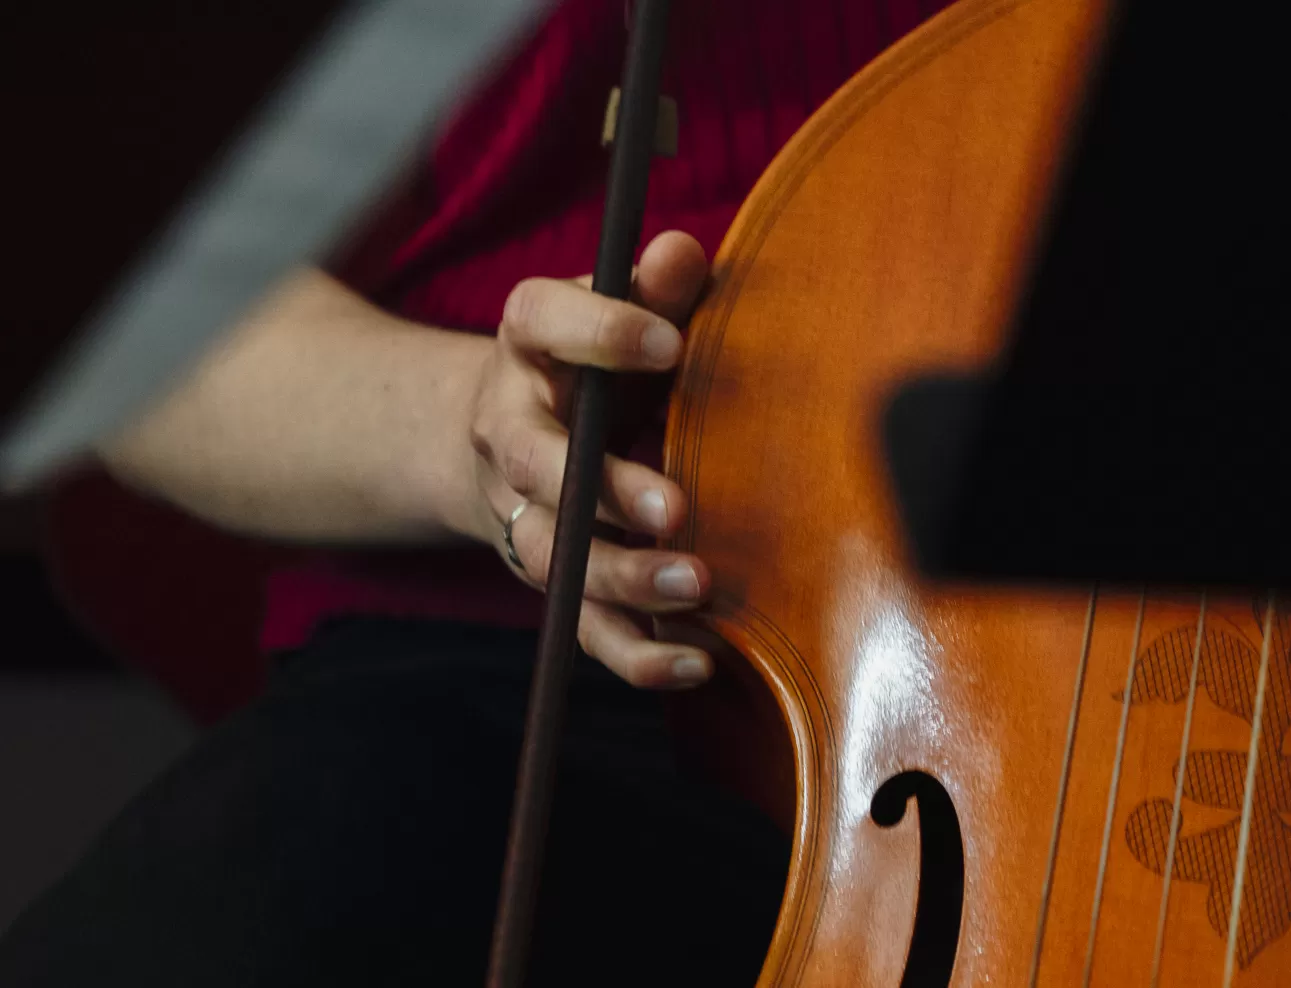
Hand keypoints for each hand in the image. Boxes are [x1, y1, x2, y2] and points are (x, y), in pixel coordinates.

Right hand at [466, 231, 712, 688]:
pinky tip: (695, 659)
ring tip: (695, 586)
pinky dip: (633, 652)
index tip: (669, 341)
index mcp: (526, 346)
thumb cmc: (587, 367)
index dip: (600, 332)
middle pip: (538, 466)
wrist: (506, 436)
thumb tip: (681, 251)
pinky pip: (581, 625)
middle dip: (602, 490)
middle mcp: (510, 431)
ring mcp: (524, 511)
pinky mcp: (551, 574)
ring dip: (622, 578)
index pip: (543, 322)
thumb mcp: (612, 317)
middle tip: (676, 509)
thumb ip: (650, 290)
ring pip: (555, 554)